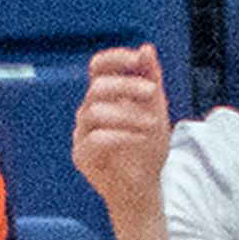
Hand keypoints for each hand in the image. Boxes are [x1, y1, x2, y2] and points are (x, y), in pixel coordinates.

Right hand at [72, 45, 174, 239]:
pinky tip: (139, 138)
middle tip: (152, 92)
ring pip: (94, 111)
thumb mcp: (156, 110)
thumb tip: (146, 49)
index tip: (138, 60)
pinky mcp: (82, 156)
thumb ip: (151, 80)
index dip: (115, 58)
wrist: (144, 190)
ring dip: (128, 113)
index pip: (98, 67)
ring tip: (152, 123)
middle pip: (97, 87)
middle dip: (127, 86)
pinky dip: (122, 135)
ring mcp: (82, 134)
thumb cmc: (147, 151)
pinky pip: (96, 139)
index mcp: (104, 98)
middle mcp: (88, 113)